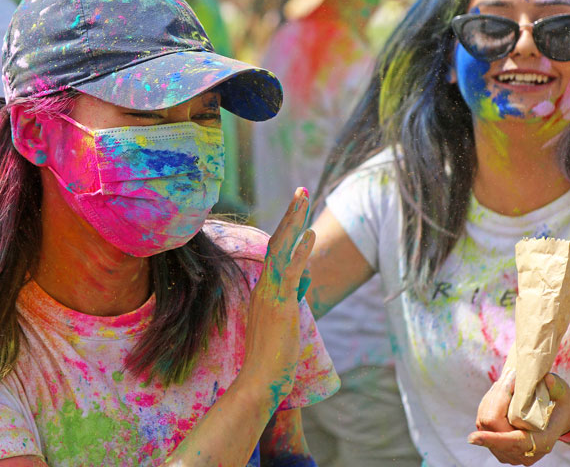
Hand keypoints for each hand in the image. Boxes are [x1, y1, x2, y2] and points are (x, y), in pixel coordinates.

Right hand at [238, 187, 314, 414]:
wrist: (259, 380)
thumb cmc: (271, 357)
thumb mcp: (285, 320)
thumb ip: (292, 296)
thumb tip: (304, 277)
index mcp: (264, 291)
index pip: (277, 254)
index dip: (288, 231)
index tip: (300, 214)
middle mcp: (264, 287)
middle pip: (276, 242)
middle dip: (291, 215)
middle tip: (302, 190)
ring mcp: (270, 293)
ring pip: (280, 249)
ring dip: (293, 221)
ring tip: (304, 196)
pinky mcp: (278, 303)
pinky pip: (288, 271)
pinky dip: (299, 250)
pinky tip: (309, 233)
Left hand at [469, 373, 569, 464]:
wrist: (560, 416)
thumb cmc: (561, 404)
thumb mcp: (562, 395)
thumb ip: (556, 389)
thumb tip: (547, 379)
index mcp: (540, 442)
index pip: (511, 443)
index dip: (492, 440)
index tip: (472, 438)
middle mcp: (523, 451)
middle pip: (492, 424)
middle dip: (495, 397)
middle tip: (509, 375)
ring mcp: (510, 450)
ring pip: (485, 422)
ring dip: (491, 398)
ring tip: (506, 381)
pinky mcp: (499, 443)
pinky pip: (484, 421)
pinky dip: (489, 404)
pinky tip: (500, 392)